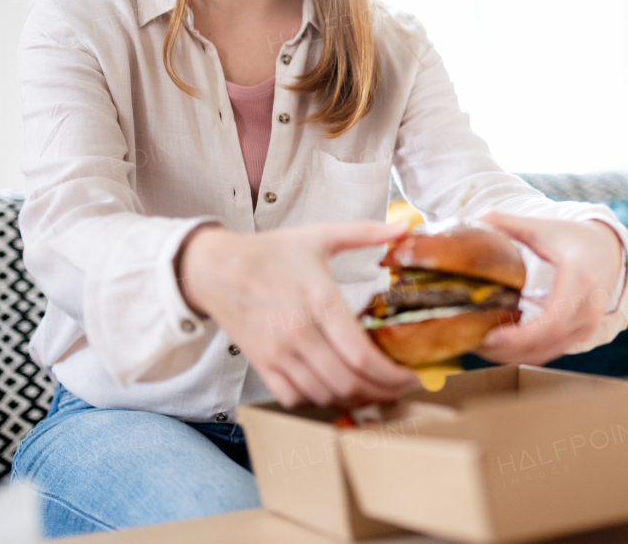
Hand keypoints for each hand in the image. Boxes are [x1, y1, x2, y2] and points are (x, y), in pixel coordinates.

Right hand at [178, 220, 422, 408]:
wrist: (215, 267)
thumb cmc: (271, 252)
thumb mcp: (320, 236)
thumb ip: (365, 233)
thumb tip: (405, 227)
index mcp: (320, 300)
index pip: (362, 356)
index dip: (393, 375)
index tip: (412, 375)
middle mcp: (299, 332)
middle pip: (349, 383)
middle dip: (383, 393)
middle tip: (400, 388)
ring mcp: (278, 353)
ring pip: (325, 395)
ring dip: (355, 399)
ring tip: (375, 390)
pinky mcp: (261, 364)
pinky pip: (295, 398)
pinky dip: (319, 400)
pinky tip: (335, 388)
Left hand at [470, 211, 623, 365]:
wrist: (607, 250)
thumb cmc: (571, 238)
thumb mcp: (542, 228)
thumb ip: (507, 223)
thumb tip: (472, 219)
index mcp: (579, 281)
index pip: (553, 321)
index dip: (522, 335)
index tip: (491, 336)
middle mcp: (588, 310)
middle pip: (545, 343)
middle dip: (506, 350)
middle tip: (472, 343)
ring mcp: (587, 327)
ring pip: (545, 353)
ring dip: (511, 355)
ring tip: (479, 345)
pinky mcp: (581, 336)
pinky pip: (549, 351)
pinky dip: (523, 353)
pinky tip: (499, 344)